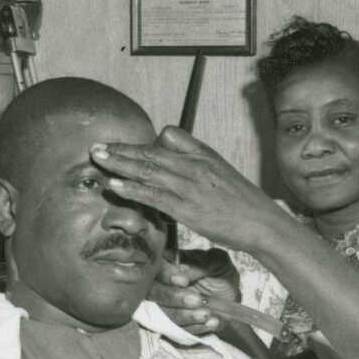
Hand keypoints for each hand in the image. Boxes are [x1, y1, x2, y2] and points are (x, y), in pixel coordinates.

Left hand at [91, 128, 293, 257]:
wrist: (262, 223)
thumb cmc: (240, 202)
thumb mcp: (220, 172)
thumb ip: (196, 162)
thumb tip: (171, 156)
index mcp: (203, 155)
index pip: (170, 136)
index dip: (146, 142)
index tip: (125, 146)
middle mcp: (195, 166)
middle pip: (151, 152)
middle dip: (121, 149)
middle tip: (96, 147)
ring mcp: (190, 186)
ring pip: (148, 170)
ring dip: (119, 164)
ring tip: (97, 159)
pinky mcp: (188, 208)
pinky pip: (154, 195)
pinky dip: (132, 189)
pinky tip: (115, 186)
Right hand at [154, 261, 238, 338]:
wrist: (233, 298)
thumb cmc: (221, 275)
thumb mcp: (215, 263)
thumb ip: (197, 265)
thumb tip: (181, 273)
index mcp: (166, 265)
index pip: (154, 268)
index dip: (164, 275)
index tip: (183, 281)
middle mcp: (160, 286)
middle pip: (152, 293)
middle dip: (172, 297)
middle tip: (197, 299)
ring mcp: (164, 308)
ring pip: (163, 315)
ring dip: (185, 316)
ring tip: (207, 314)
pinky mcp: (173, 326)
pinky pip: (177, 331)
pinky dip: (195, 328)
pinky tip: (212, 322)